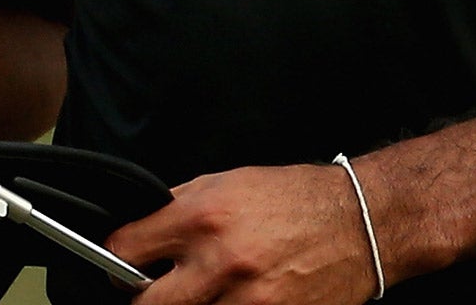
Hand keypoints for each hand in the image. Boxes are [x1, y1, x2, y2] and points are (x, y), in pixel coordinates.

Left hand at [109, 161, 379, 304]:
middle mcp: (221, 259)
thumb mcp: (232, 182)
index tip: (120, 265)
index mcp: (206, 214)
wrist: (360, 223)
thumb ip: (181, 207)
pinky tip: (233, 300)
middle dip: (146, 298)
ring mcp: (245, 300)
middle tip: (156, 291)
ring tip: (206, 291)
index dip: (116, 260)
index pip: (125, 250)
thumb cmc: (297, 200)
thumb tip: (138, 230)